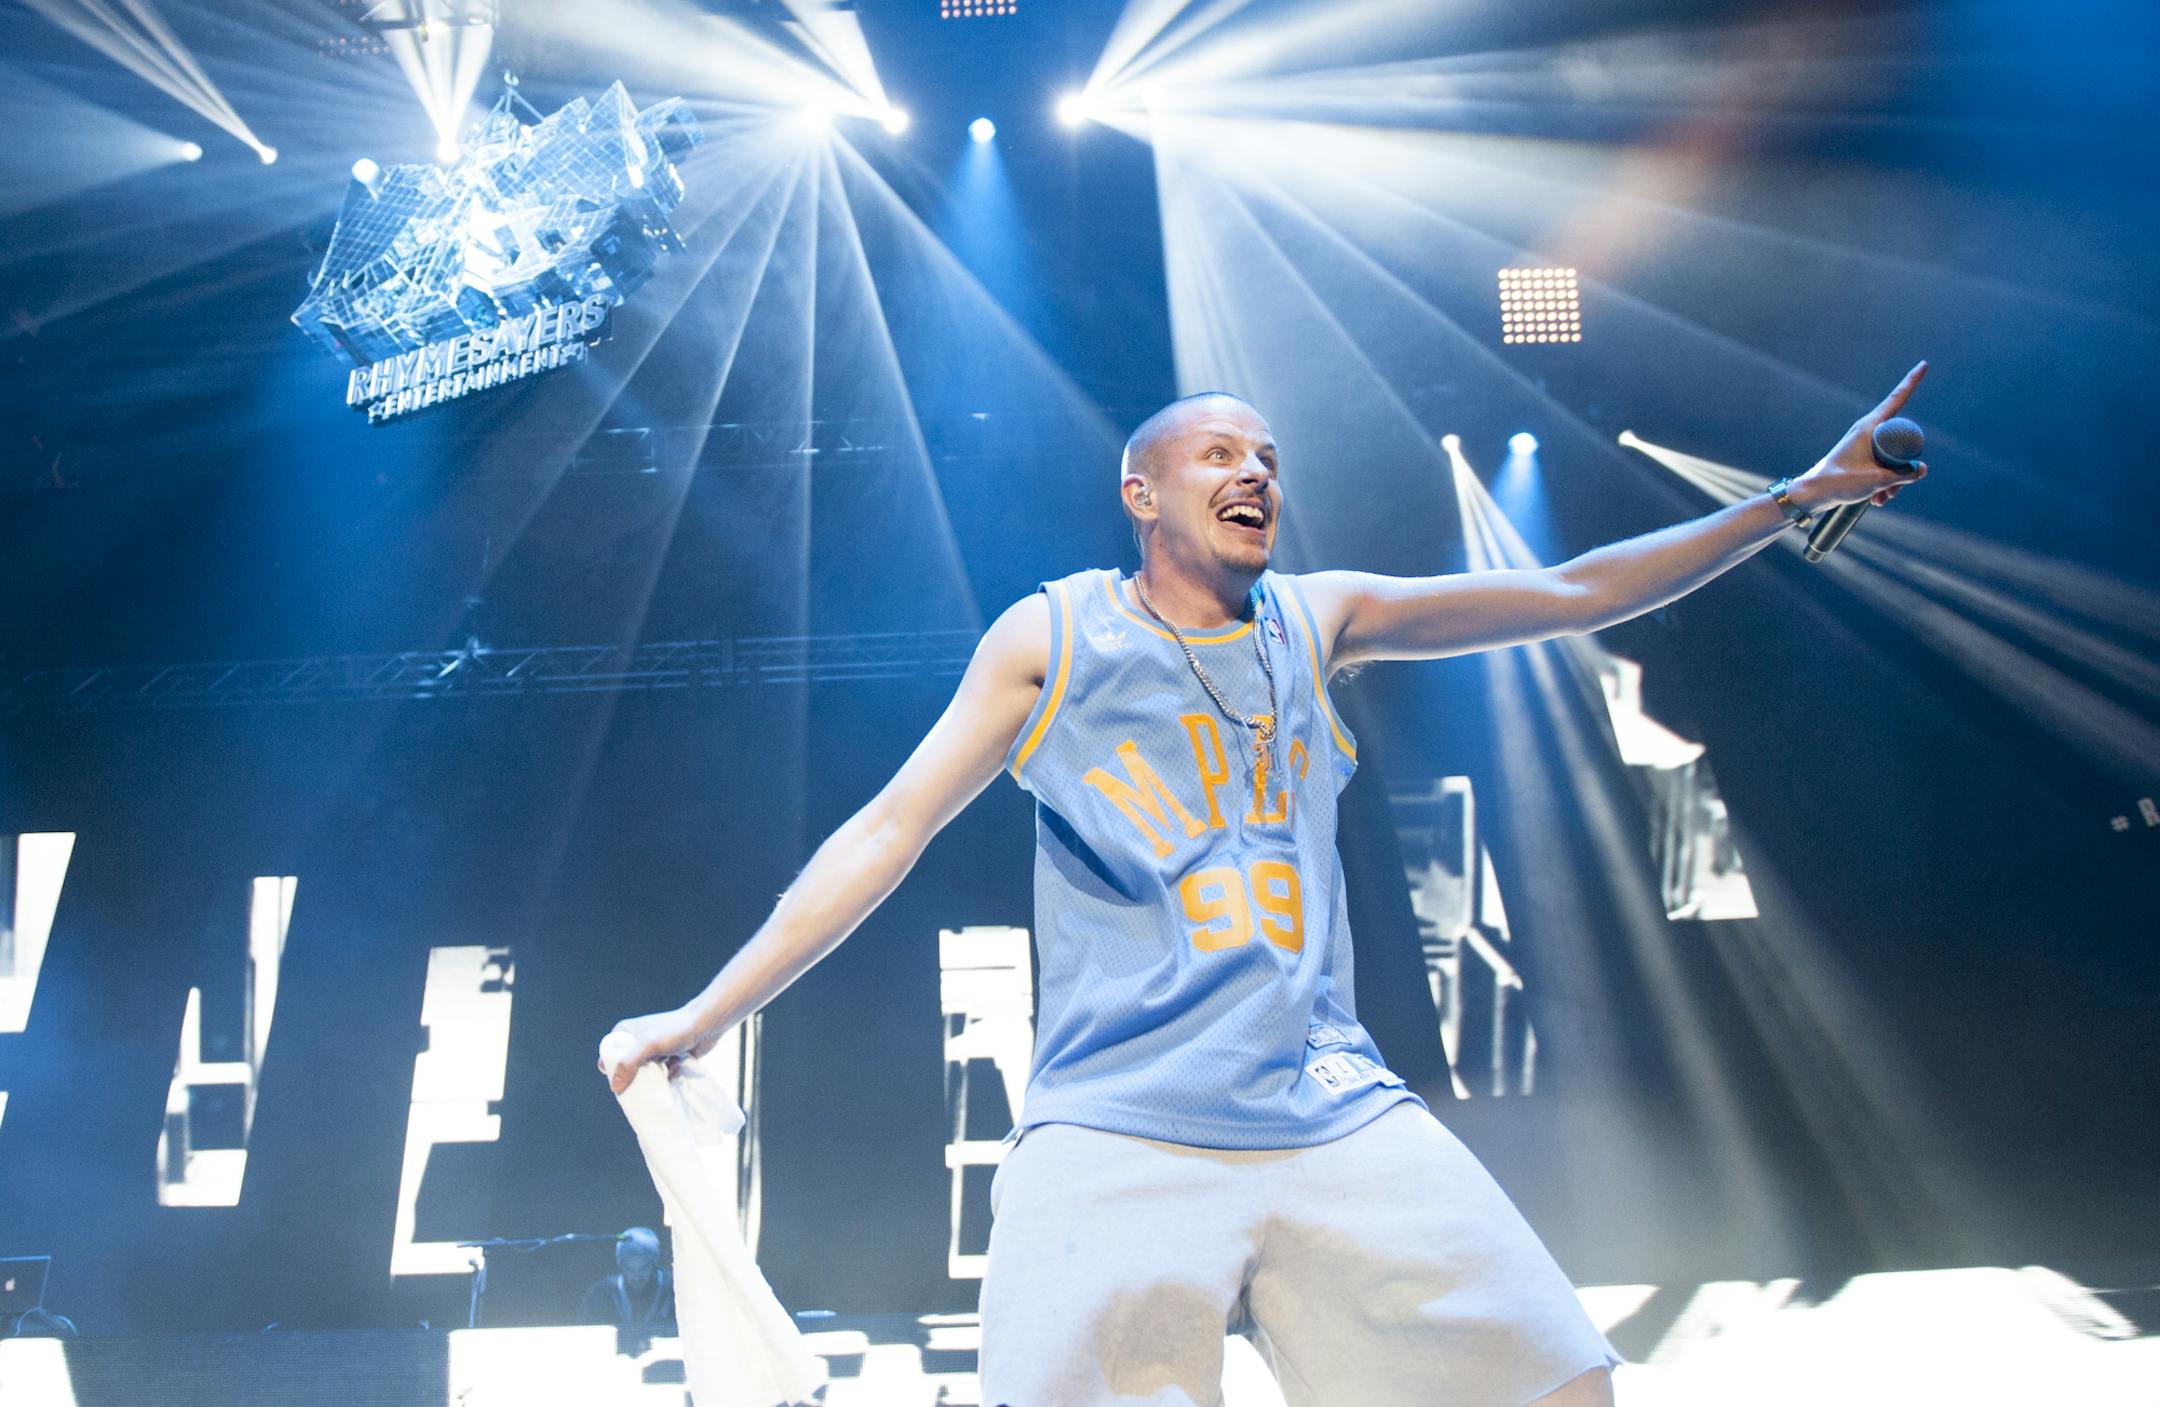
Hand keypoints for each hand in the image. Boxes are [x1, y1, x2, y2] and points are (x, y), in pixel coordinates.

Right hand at [598, 1007, 713, 1094]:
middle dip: (635, 1077)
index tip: (624, 1084)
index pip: (609, 1057)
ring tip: (664, 1072)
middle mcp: (636, 1040)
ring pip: (644, 1073)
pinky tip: (675, 1067)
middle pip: (626, 1068)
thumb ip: (629, 1063)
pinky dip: (666, 1075)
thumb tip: (614, 1086)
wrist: (707, 1025)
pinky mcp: (666, 1057)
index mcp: (625, 1031)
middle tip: (645, 1083)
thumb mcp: (648, 1045)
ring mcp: (651, 1049)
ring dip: (653, 1077)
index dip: (613, 1072)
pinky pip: (659, 1074)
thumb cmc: (676, 1030)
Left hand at [1791, 361, 1930, 512]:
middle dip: (1903, 469)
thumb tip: (1922, 469)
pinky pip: (1883, 466)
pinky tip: (1877, 500)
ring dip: (1893, 481)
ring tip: (1882, 498)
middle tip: (1893, 489)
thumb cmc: (1839, 483)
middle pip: (1901, 441)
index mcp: (1869, 426)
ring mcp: (1865, 444)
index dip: (1912, 381)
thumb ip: (1903, 475)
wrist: (1812, 495)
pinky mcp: (1862, 457)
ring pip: (1893, 458)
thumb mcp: (1877, 481)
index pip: (1897, 399)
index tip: (1924, 364)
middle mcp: (1867, 431)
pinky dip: (1884, 484)